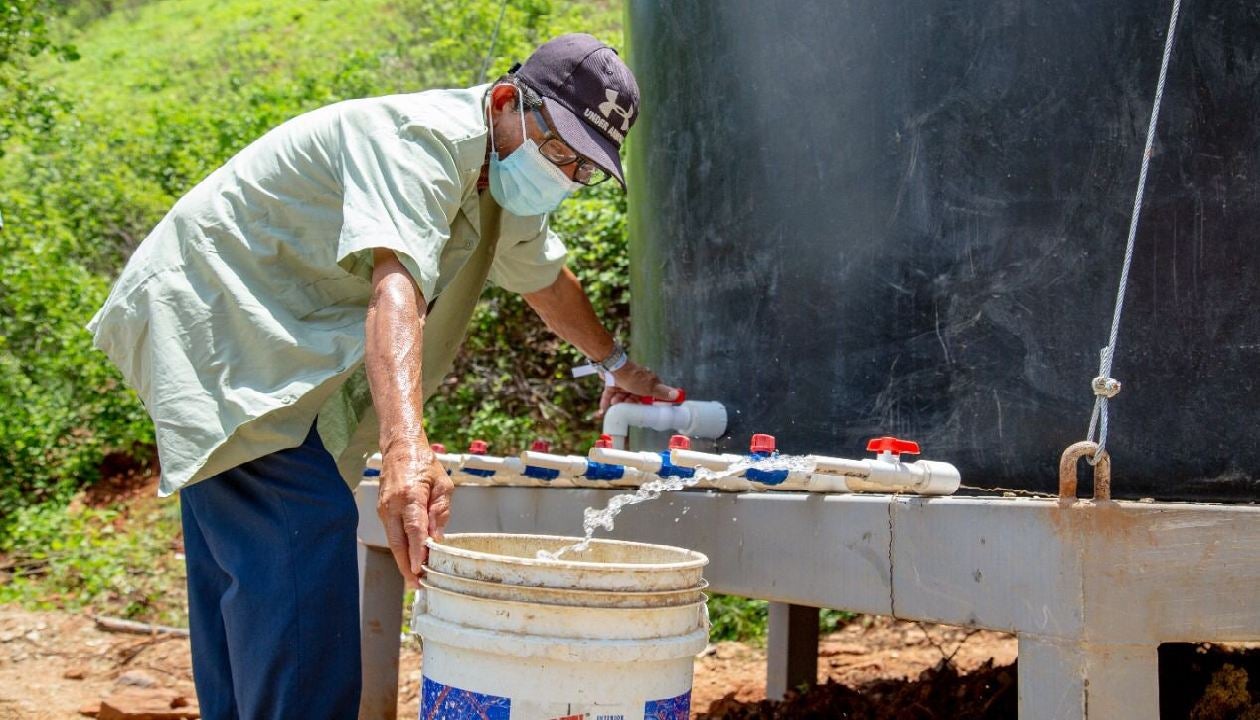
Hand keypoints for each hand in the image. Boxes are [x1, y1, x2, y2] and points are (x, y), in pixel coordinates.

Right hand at [376, 442, 452, 587]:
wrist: (400, 449)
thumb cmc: (425, 464)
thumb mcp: (443, 485)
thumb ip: (440, 511)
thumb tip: (436, 538)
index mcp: (410, 495)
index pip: (414, 529)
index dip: (417, 551)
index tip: (420, 569)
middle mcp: (393, 504)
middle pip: (398, 542)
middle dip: (407, 566)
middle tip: (417, 584)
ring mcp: (384, 509)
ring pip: (392, 541)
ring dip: (403, 561)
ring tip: (415, 578)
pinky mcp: (382, 512)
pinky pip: (392, 534)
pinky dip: (400, 549)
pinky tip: (410, 560)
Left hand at [598, 360, 680, 415]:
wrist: (613, 366)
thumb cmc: (633, 376)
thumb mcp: (650, 386)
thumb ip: (662, 392)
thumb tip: (678, 394)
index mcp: (648, 383)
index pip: (651, 397)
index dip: (646, 405)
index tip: (643, 412)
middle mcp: (637, 383)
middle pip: (634, 400)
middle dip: (629, 405)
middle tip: (625, 406)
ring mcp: (624, 383)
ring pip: (622, 398)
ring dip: (618, 402)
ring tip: (615, 401)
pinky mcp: (613, 383)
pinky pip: (609, 395)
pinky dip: (606, 402)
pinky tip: (603, 411)